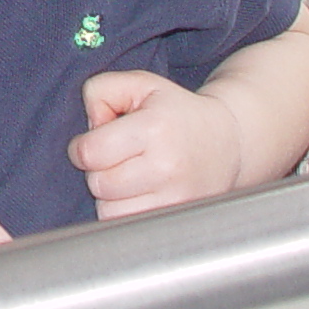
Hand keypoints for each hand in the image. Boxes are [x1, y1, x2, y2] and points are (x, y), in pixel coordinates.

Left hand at [70, 69, 244, 217]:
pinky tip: (136, 192)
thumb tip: (89, 129)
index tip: (94, 143)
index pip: (92, 152)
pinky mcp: (176, 217)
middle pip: (99, 184)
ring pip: (109, 211)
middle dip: (97, 170)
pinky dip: (123, 211)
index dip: (81, 148)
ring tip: (128, 175)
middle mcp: (167, 166)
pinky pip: (127, 225)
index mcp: (154, 128)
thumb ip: (100, 89)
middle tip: (116, 157)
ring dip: (109, 195)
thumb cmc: (175, 111)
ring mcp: (174, 198)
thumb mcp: (139, 84)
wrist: (227, 142)